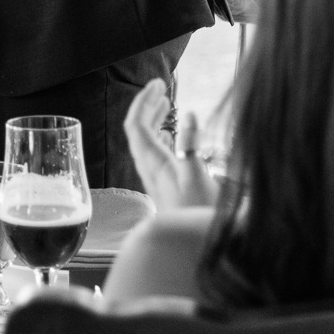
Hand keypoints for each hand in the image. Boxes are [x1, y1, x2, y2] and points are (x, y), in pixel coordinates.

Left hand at [125, 79, 217, 211]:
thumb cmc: (198, 216)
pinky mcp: (167, 186)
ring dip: (155, 120)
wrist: (197, 248)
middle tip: (161, 89)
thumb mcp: (198, 178)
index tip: (157, 84)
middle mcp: (151, 169)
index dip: (143, 102)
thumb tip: (189, 116)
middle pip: (139, 131)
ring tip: (166, 105)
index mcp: (153, 163)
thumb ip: (192, 147)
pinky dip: (164, 137)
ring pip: (148, 142)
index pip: (136, 125)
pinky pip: (158, 154)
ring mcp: (158, 178)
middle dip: (148, 106)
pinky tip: (173, 137)